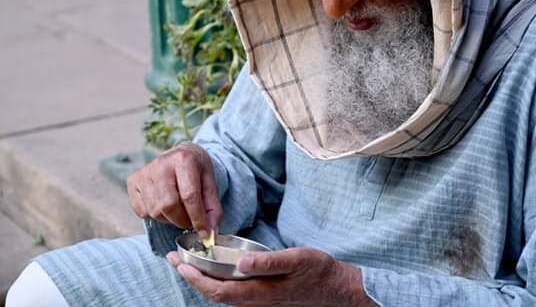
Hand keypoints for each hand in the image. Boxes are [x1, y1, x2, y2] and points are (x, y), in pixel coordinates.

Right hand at [127, 141, 221, 236]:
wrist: (181, 155)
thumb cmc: (197, 170)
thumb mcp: (210, 182)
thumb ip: (213, 207)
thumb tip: (211, 232)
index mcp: (184, 159)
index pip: (189, 195)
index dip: (198, 218)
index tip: (204, 232)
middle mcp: (161, 163)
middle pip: (169, 205)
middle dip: (182, 220)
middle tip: (190, 222)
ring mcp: (144, 172)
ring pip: (155, 211)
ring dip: (170, 219)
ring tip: (179, 212)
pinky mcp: (133, 181)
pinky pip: (142, 211)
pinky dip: (155, 216)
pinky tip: (164, 207)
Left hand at [167, 248, 378, 306]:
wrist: (336, 289)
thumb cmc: (317, 271)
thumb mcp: (296, 260)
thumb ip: (268, 262)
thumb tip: (242, 261)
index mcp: (258, 293)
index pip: (218, 289)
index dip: (196, 278)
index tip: (180, 263)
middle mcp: (254, 301)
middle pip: (214, 294)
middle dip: (192, 277)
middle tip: (174, 259)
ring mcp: (258, 301)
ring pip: (222, 294)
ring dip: (203, 279)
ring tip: (189, 263)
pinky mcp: (263, 296)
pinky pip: (233, 292)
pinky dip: (218, 281)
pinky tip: (217, 270)